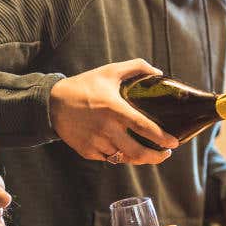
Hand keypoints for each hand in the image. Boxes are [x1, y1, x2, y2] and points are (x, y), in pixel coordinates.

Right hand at [49, 59, 179, 164]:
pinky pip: (109, 158)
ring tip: (149, 152)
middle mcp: (106, 128)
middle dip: (156, 157)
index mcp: (114, 109)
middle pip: (137, 152)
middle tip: (166, 153)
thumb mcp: (109, 71)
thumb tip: (158, 72)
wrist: (52, 103)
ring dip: (139, 158)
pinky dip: (119, 156)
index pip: (143, 127)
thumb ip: (136, 67)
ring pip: (124, 158)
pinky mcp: (87, 151)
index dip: (161, 138)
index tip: (174, 142)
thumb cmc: (83, 86)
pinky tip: (125, 148)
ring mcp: (96, 142)